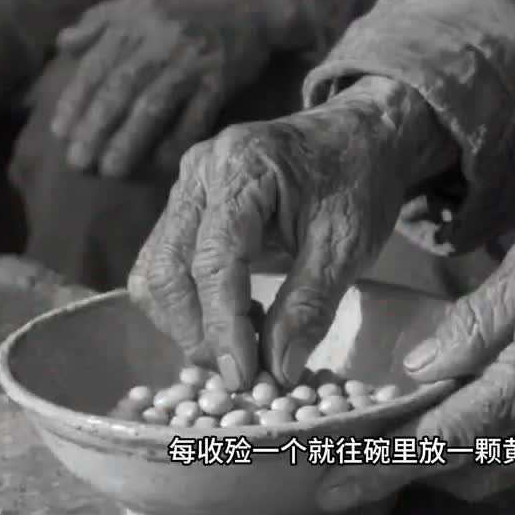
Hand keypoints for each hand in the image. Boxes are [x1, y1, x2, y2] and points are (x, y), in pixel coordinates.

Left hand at [51, 0, 287, 177]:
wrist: (256, 1)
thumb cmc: (194, 2)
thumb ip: (101, 20)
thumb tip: (64, 45)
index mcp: (135, 19)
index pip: (97, 66)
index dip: (75, 102)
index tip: (60, 132)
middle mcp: (159, 40)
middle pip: (120, 91)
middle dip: (96, 130)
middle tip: (79, 163)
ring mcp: (191, 61)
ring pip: (152, 108)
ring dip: (129, 142)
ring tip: (111, 171)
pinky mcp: (220, 80)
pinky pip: (194, 118)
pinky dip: (176, 142)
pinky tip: (159, 165)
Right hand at [127, 77, 449, 390]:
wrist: (359, 136)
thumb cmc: (359, 181)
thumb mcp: (348, 245)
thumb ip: (309, 306)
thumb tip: (278, 371)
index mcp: (243, 168)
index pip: (213, 262)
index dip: (223, 328)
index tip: (243, 378)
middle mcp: (200, 172)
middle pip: (167, 271)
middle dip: (197, 333)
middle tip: (242, 372)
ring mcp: (186, 186)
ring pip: (155, 271)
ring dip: (187, 322)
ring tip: (242, 343)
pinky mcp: (186, 205)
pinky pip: (163, 263)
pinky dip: (188, 303)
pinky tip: (234, 315)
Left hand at [316, 193, 514, 509]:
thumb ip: (469, 325)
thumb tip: (418, 369)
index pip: (443, 440)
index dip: (382, 465)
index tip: (333, 483)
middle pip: (470, 471)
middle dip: (418, 464)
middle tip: (374, 442)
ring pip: (507, 472)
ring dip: (462, 456)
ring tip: (426, 424)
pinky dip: (507, 444)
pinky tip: (492, 407)